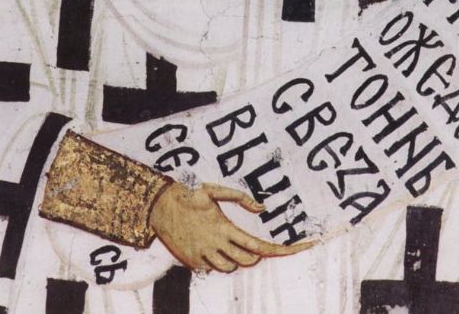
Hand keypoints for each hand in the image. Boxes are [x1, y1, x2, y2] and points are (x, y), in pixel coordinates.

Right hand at [149, 181, 314, 272]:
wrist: (160, 207)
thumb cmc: (190, 195)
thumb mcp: (215, 190)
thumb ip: (241, 198)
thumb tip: (262, 207)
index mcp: (225, 228)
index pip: (258, 246)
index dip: (280, 251)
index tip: (298, 248)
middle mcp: (216, 245)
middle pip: (248, 261)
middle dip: (255, 254)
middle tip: (250, 241)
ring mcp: (204, 257)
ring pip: (231, 268)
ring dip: (236, 258)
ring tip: (227, 240)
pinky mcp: (194, 263)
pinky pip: (213, 268)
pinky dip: (218, 259)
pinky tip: (209, 243)